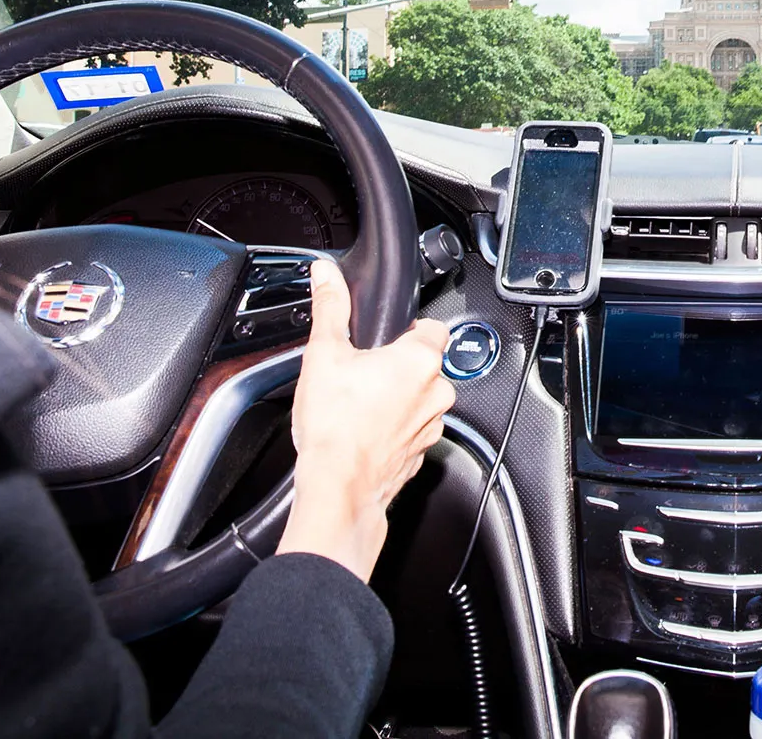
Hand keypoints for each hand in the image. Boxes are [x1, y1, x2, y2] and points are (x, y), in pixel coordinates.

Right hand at [278, 260, 455, 581]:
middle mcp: (437, 391)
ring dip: (398, 398)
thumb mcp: (324, 354)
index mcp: (421, 360)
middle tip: (363, 374)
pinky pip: (413, 429)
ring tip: (360, 405)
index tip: (386, 337)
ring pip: (420, 398)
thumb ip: (331, 308)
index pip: (433, 327)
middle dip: (397, 366)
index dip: (409, 328)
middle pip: (424, 365)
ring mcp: (433, 425)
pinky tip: (366, 431)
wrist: (338, 487)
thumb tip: (326, 275)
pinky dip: (395, 427)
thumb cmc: (334, 426)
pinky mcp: (422, 453)